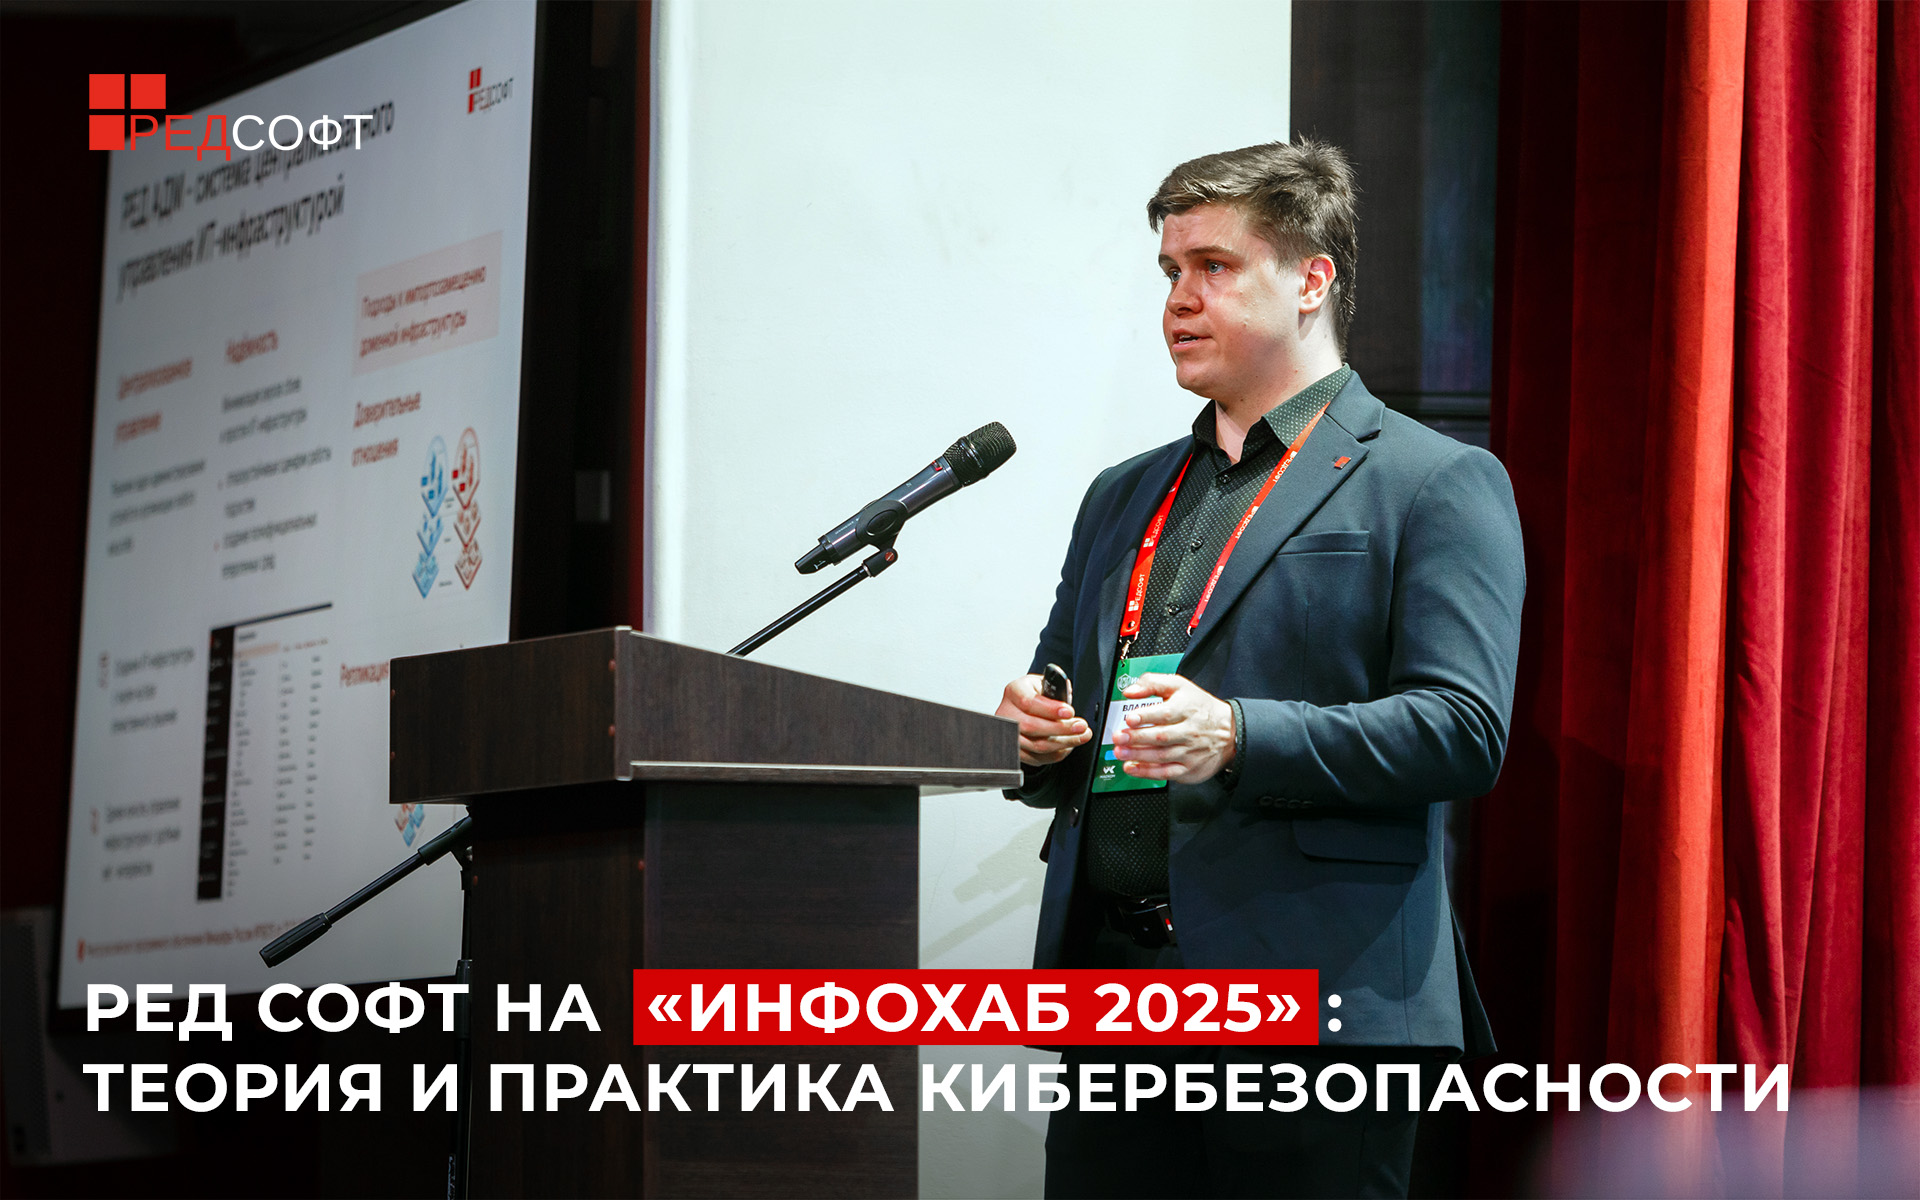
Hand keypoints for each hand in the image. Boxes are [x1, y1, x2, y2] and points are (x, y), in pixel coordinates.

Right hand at [997, 673, 1090, 765]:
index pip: (1028, 702)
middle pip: (1032, 726)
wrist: (1022, 707)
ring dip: (1064, 743)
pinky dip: (1056, 754)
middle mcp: (1007, 713)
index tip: (1069, 712)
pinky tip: (1068, 746)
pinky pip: (1037, 758)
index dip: (1050, 709)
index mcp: (1014, 692)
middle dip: (1062, 728)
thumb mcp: (1044, 684)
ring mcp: (1008, 734)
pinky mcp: (1015, 750)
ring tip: (1080, 736)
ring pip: (1036, 745)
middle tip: (1081, 726)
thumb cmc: (1035, 695)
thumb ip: (1056, 689)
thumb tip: (1067, 693)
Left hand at [1111, 673, 1234, 782]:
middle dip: (1136, 738)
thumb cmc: (1199, 708)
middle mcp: (1189, 731)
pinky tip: (1132, 768)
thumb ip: (1152, 683)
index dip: (1146, 716)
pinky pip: (1166, 773)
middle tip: (1118, 737)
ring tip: (1120, 752)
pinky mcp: (1188, 769)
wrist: (1229, 732)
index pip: (1165, 713)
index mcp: (1186, 709)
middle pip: (1161, 736)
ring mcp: (1189, 752)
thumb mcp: (1179, 686)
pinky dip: (1147, 772)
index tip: (1130, 718)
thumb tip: (1130, 691)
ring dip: (1138, 755)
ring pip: (1161, 756)